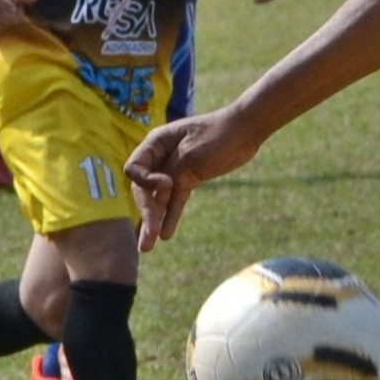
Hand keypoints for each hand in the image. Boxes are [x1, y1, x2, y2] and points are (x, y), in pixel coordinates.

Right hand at [124, 107, 259, 250]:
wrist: (245, 132)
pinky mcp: (187, 179)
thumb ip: (172, 172)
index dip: (146, 182)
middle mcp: (159, 157)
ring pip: (159, 198)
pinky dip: (171, 217)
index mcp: (154, 143)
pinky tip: (166, 236)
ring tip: (147, 247)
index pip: (134, 169)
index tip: (168, 183)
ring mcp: (172, 170)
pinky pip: (175, 201)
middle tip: (150, 236)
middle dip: (147, 212)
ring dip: (154, 221)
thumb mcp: (192, 153)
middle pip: (144, 188)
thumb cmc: (218, 135)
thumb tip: (158, 191)